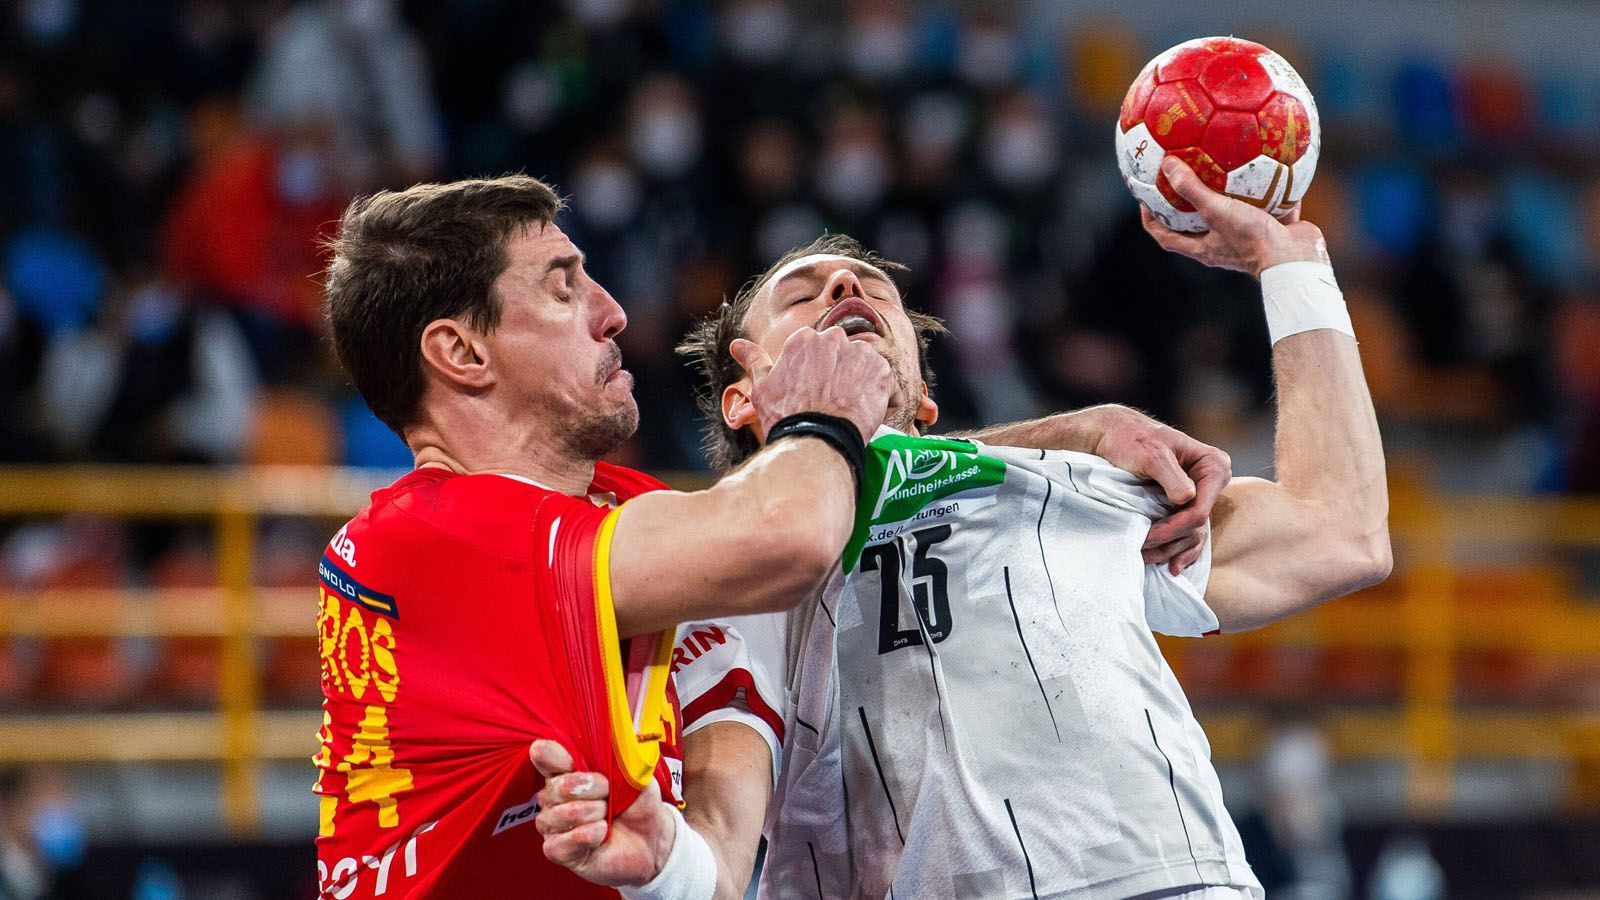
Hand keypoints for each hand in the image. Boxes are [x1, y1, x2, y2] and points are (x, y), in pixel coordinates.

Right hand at [530, 740, 675, 886]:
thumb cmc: (636, 800)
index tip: (576, 762)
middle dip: (594, 789)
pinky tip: (601, 834)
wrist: (651, 836)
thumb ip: (618, 750)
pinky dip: (587, 836)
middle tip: (610, 795)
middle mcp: (553, 795)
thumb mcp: (633, 770)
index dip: (558, 756)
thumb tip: (615, 725)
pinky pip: (560, 843)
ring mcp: (553, 823)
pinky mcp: (558, 850)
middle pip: (557, 786)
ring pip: (560, 815)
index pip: (543, 754)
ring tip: (607, 817)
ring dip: (594, 814)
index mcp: (566, 769)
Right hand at [730, 326, 894, 444]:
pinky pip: (889, 387)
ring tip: (852, 412)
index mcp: (804, 340)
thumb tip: (737, 345)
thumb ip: (753, 361)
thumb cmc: (786, 417)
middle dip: (844, 376)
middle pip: (845, 356)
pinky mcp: (882, 372)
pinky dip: (884, 402)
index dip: (822, 374)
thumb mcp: (762, 388)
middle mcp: (833, 339)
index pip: (820, 351)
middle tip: (836, 403)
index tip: (819, 393)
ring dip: (864, 386)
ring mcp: (860, 354)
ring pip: (867, 368)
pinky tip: (870, 417)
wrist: (815, 439)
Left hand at [1078, 406, 1231, 572]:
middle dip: (1170, 540)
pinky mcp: (1184, 505)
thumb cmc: (1131, 439)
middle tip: (1142, 551)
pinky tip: (1171, 567)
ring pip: (1192, 533)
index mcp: (1213, 464)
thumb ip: (1171, 475)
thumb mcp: (1151, 453)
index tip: (1150, 535)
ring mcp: (1199, 495)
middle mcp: (1211, 482)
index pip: (1200, 507)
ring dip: (1170, 550)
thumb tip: (1187, 498)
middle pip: (1196, 524)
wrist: (1112, 436)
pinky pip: (1188, 534)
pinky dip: (1178, 550)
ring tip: (1147, 559)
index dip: (1176, 526)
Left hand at [1143, 157, 1329, 276]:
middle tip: (1181, 177)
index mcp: (1203, 248)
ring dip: (1228, 193)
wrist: (1296, 259)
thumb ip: (1192, 189)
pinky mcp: (1271, 231)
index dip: (1152, 220)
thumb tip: (1167, 165)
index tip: (1145, 200)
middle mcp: (1221, 246)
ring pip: (1232, 214)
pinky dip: (1265, 189)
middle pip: (1196, 225)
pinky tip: (1268, 164)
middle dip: (1187, 204)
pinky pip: (1266, 206)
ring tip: (1224, 166)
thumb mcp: (1217, 211)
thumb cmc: (1252, 240)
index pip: (1166, 237)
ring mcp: (1247, 239)